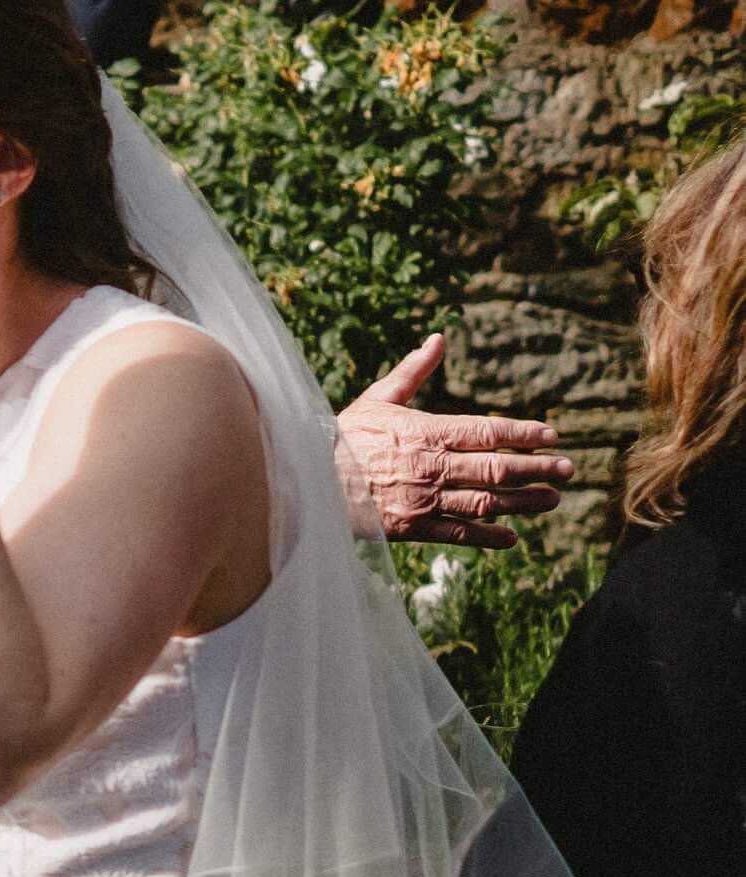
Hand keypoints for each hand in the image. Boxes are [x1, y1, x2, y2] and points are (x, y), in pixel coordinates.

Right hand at [337, 334, 570, 548]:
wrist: (309, 478)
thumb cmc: (344, 435)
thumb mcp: (378, 398)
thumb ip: (413, 371)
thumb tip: (438, 338)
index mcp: (427, 431)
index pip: (488, 432)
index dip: (524, 434)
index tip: (551, 436)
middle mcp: (433, 466)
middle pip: (498, 468)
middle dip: (537, 468)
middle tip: (567, 469)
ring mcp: (425, 498)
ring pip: (487, 501)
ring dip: (524, 502)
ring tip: (551, 500)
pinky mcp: (413, 526)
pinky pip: (460, 533)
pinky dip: (488, 536)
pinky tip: (511, 537)